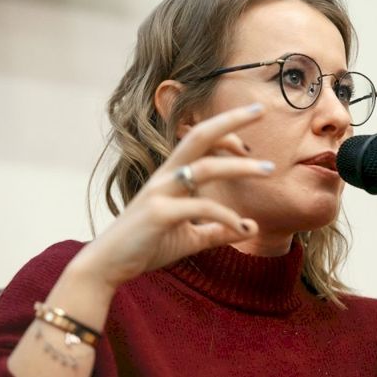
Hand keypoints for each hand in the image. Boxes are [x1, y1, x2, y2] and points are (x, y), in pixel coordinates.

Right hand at [71, 103, 273, 290]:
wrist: (107, 266)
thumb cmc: (147, 246)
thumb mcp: (189, 237)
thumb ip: (217, 229)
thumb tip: (251, 227)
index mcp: (171, 175)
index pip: (200, 140)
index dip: (226, 132)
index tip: (251, 139)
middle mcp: (166, 176)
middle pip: (200, 135)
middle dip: (230, 119)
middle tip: (261, 109)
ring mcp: (160, 192)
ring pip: (206, 168)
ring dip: (241, 167)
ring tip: (270, 170)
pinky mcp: (159, 214)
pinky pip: (201, 207)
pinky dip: (227, 216)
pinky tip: (244, 227)